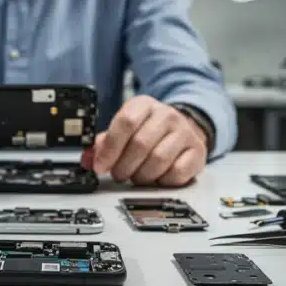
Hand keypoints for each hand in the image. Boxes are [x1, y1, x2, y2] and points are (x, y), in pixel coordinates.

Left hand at [87, 95, 206, 186]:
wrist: (184, 128)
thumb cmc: (149, 131)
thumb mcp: (125, 130)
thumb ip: (104, 144)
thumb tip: (88, 160)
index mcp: (144, 105)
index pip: (125, 122)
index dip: (110, 148)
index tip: (101, 166)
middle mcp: (166, 115)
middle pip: (140, 144)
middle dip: (124, 166)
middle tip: (119, 174)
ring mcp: (184, 133)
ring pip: (158, 160)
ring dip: (142, 176)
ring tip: (137, 176)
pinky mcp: (197, 152)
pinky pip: (177, 173)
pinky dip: (162, 181)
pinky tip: (157, 177)